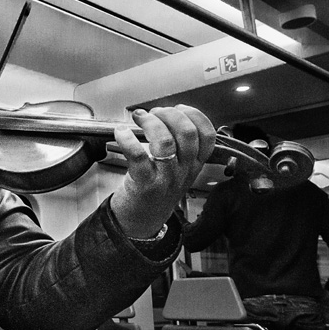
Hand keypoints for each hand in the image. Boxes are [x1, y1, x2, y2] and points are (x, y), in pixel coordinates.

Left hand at [110, 105, 215, 237]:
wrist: (141, 221)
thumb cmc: (155, 190)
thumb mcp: (177, 170)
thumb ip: (179, 147)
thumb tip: (166, 115)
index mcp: (194, 164)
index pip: (207, 135)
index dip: (194, 115)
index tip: (178, 108)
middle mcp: (184, 170)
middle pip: (187, 133)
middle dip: (169, 114)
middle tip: (154, 113)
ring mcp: (166, 178)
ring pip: (166, 141)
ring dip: (151, 123)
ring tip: (139, 118)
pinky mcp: (146, 184)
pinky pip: (138, 156)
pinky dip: (127, 139)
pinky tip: (121, 132)